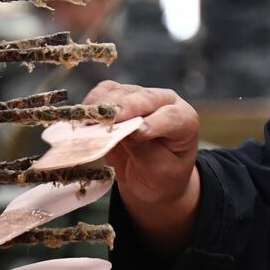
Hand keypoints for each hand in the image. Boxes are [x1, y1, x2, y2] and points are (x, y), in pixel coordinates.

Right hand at [84, 81, 199, 204]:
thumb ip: (147, 151)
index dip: (154, 123)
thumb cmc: (162, 175)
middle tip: (105, 122)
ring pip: (120, 92)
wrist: (150, 177)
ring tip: (89, 124)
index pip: (172, 116)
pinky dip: (92, 105)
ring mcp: (140, 97)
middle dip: (123, 109)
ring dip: (102, 106)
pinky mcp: (119, 97)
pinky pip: (103, 93)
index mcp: (184, 120)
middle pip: (143, 98)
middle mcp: (164, 102)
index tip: (139, 132)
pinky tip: (85, 120)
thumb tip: (127, 131)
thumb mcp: (161, 171)